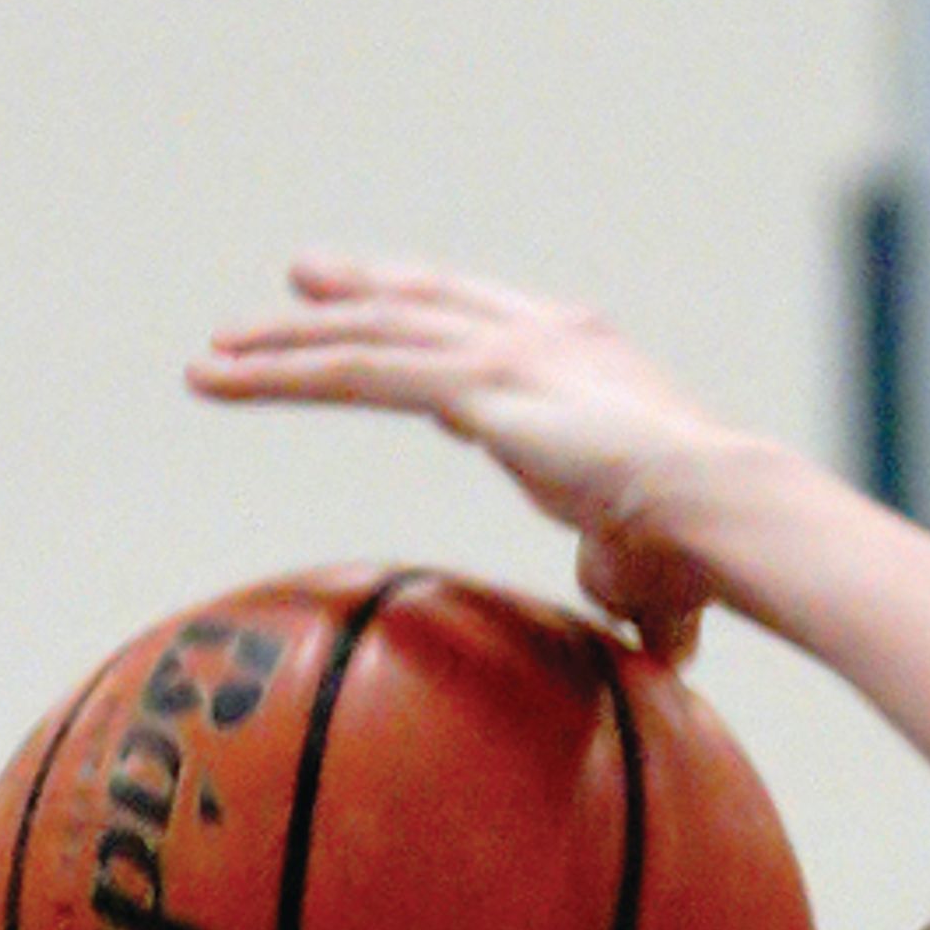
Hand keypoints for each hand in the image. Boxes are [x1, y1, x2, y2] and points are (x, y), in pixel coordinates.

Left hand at [190, 258, 754, 662]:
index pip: (484, 324)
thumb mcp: (650, 566)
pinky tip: (226, 379)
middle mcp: (538, 332)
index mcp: (583, 357)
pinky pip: (353, 372)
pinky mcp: (470, 383)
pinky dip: (282, 373)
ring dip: (280, 345)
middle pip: (417, 303)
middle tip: (289, 285)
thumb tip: (658, 643)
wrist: (717, 511)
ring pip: (365, 335)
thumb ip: (632, 583)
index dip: (422, 313)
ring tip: (211, 357)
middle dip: (348, 294)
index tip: (380, 309)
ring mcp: (501, 349)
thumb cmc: (700, 551)